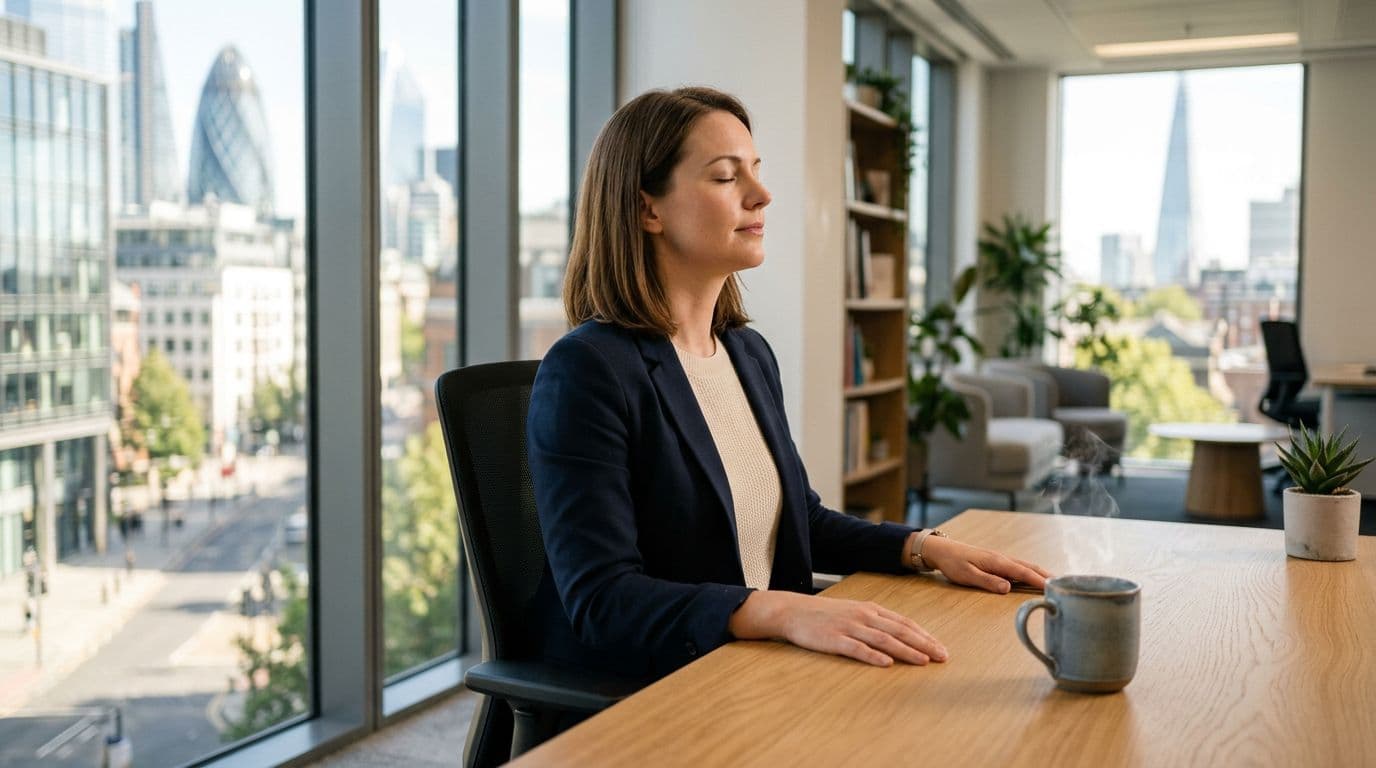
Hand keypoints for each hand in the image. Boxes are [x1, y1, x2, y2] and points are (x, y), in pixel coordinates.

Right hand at [729, 591, 947, 666]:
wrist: (792, 611)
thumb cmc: (824, 614)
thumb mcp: (853, 611)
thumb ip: (875, 622)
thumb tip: (900, 635)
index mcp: (870, 609)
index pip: (903, 622)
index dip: (924, 635)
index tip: (940, 647)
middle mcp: (863, 616)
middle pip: (899, 630)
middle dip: (924, 644)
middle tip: (942, 657)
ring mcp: (849, 627)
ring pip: (884, 640)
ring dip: (906, 650)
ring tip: (923, 661)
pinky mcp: (834, 639)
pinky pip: (857, 648)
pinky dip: (873, 656)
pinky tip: (887, 664)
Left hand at [919, 536, 1051, 593]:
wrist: (942, 549)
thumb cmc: (953, 563)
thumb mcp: (967, 575)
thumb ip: (987, 581)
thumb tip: (1008, 588)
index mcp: (997, 562)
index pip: (1023, 572)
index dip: (1039, 580)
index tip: (1053, 588)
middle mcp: (1001, 558)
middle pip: (1029, 567)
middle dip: (1046, 576)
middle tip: (1064, 585)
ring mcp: (999, 559)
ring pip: (1024, 566)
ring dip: (1039, 573)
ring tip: (1054, 582)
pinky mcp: (996, 562)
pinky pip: (1017, 567)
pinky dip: (1029, 572)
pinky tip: (1033, 577)